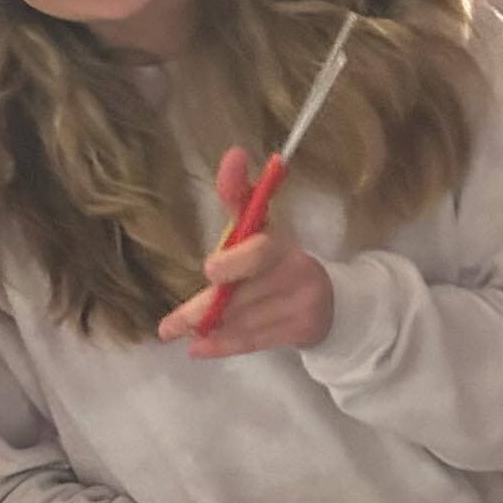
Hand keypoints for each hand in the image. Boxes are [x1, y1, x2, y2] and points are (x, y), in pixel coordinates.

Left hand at [158, 147, 333, 357]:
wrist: (330, 302)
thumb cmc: (280, 259)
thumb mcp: (263, 226)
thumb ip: (241, 196)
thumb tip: (233, 154)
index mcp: (282, 244)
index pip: (261, 249)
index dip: (237, 257)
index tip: (209, 268)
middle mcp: (294, 273)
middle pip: (246, 292)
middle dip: (208, 305)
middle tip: (172, 321)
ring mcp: (299, 305)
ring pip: (245, 319)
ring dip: (208, 326)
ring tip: (172, 331)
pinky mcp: (299, 332)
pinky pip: (255, 341)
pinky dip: (223, 346)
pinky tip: (197, 349)